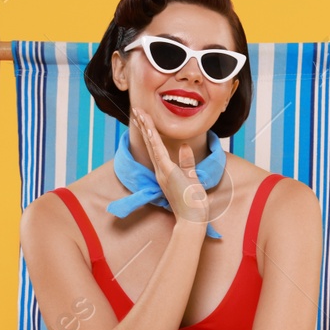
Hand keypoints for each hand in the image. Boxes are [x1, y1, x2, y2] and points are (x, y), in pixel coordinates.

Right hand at [129, 107, 212, 225]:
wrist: (192, 220)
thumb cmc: (193, 203)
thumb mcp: (191, 177)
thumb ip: (187, 162)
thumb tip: (184, 146)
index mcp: (166, 171)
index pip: (156, 147)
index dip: (150, 132)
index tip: (145, 118)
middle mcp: (161, 171)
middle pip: (150, 143)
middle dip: (144, 125)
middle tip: (136, 110)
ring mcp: (163, 172)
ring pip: (152, 145)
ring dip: (146, 128)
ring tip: (139, 113)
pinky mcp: (168, 174)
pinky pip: (159, 153)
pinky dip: (154, 140)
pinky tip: (149, 128)